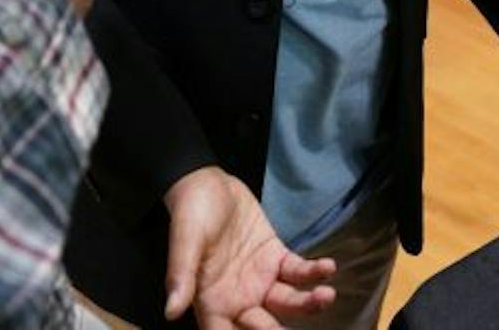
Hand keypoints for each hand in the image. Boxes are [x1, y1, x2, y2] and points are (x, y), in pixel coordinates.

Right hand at [163, 167, 335, 328]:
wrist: (207, 182)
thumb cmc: (190, 213)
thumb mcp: (185, 242)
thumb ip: (181, 276)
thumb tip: (170, 311)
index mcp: (211, 302)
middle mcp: (238, 298)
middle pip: (263, 326)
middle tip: (300, 327)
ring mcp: (260, 279)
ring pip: (287, 301)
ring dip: (307, 303)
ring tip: (325, 296)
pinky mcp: (276, 258)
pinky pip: (297, 272)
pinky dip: (313, 272)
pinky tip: (328, 267)